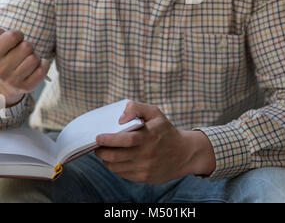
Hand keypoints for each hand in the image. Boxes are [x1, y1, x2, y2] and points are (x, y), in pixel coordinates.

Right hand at [0, 28, 50, 106]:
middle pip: (27, 46)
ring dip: (34, 56)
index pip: (13, 36)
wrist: (2, 86)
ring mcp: (13, 80)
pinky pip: (42, 70)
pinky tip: (36, 65)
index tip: (15, 40)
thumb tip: (3, 31)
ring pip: (35, 58)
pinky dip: (43, 64)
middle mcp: (1, 70)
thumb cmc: (3, 59)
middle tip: (21, 52)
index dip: (17, 35)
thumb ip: (1, 35)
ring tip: (26, 60)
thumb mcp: (0, 46)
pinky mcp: (25, 87)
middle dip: (27, 46)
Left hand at [95, 101, 215, 183]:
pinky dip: (115, 167)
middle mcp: (147, 154)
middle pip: (116, 156)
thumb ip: (136, 108)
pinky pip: (123, 174)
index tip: (98, 137)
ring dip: (106, 160)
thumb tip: (120, 119)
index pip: (125, 140)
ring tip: (104, 152)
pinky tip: (115, 160)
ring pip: (116, 167)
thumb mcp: (154, 113)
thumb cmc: (165, 130)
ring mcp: (145, 168)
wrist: (184, 153)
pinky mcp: (144, 178)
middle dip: (102, 151)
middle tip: (97, 146)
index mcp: (149, 136)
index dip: (109, 140)